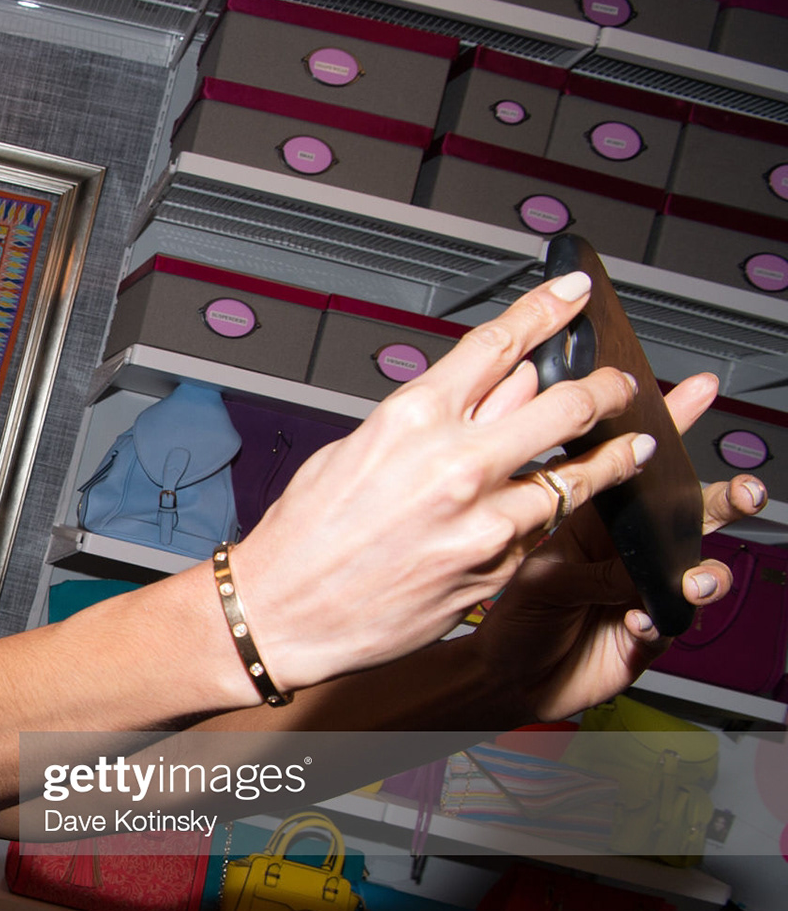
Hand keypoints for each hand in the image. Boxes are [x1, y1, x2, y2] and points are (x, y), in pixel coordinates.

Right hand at [231, 271, 647, 693]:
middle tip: (619, 385)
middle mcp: (455, 465)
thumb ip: (435, 418)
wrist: (283, 614)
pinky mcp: (498, 568)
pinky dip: (559, 512)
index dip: (548, 311)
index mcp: (413, 419)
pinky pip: (547, 527)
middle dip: (605, 388)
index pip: (500, 344)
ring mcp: (483, 521)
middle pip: (566, 403)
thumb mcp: (357, 450)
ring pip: (580, 474)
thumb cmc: (305, 536)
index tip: (575, 295)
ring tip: (627, 449)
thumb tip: (500, 387)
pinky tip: (564, 504)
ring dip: (611, 457)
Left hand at [473, 371, 768, 721]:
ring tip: (694, 577)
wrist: (504, 677)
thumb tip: (602, 496)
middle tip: (744, 492)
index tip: (694, 392)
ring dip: (705, 571)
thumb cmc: (510, 615)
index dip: (669, 428)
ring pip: (697, 571)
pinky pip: (669, 623)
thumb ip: (574, 536)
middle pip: (690, 515)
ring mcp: (641, 592)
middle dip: (724, 499)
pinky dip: (659, 620)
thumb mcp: (536, 568)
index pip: (636, 465)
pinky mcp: (647, 634)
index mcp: (597, 521)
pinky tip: (640, 617)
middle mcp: (626, 553)